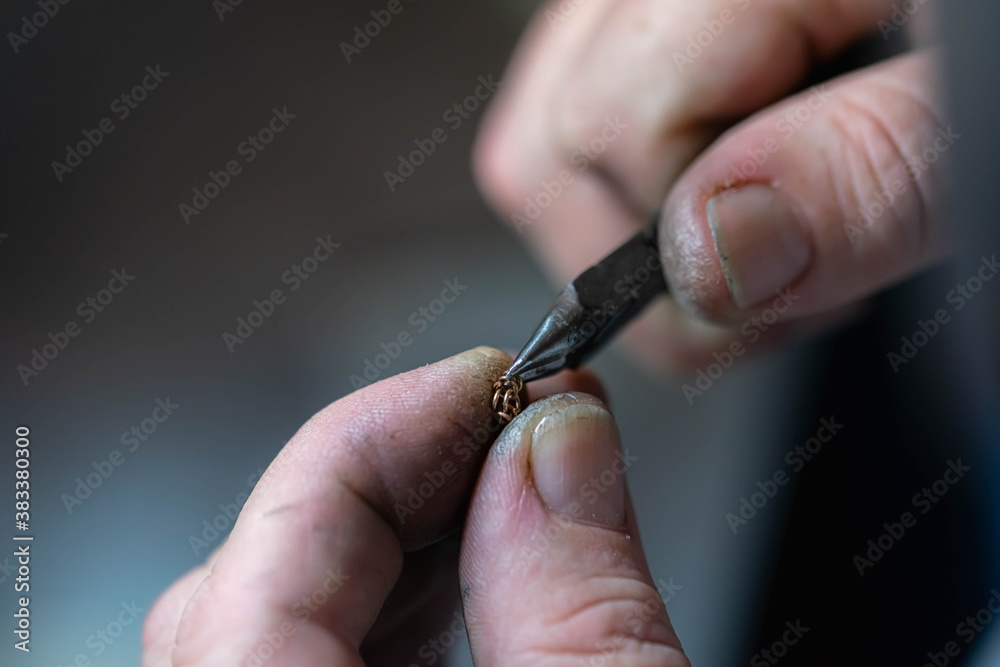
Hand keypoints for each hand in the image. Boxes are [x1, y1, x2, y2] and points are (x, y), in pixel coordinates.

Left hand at [143, 347, 688, 666]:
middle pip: (258, 575)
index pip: (276, 537)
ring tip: (510, 510)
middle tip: (513, 436)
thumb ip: (582, 604)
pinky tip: (480, 603)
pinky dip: (397, 623)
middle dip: (401, 481)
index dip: (391, 428)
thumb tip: (560, 438)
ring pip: (276, 624)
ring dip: (402, 549)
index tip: (498, 381)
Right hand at [474, 0, 946, 370]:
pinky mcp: (675, 16)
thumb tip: (709, 259)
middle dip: (643, 255)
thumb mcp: (997, 113)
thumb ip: (876, 175)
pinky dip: (661, 174)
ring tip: (779, 230)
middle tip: (776, 279)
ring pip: (560, 128)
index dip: (688, 249)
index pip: (603, 128)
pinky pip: (602, 105)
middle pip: (549, 135)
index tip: (797, 288)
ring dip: (648, 220)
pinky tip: (760, 180)